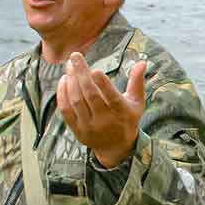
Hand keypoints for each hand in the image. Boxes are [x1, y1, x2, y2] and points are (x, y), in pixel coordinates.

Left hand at [58, 52, 145, 168]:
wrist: (115, 147)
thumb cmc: (127, 118)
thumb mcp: (136, 102)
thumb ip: (137, 81)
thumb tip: (142, 61)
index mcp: (122, 113)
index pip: (112, 99)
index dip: (103, 85)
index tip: (95, 70)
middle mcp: (105, 121)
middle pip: (91, 96)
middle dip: (81, 74)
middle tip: (75, 56)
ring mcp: (89, 126)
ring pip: (77, 101)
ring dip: (71, 81)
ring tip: (69, 66)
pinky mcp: (77, 130)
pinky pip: (66, 110)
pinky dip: (63, 94)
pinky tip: (64, 80)